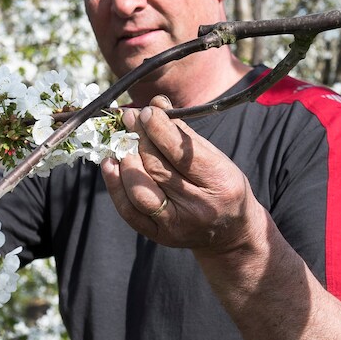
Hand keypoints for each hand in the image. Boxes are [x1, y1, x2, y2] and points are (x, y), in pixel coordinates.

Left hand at [100, 95, 261, 252]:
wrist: (229, 233)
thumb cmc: (222, 186)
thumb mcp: (216, 157)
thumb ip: (184, 134)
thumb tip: (155, 104)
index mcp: (219, 183)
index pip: (181, 153)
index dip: (159, 129)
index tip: (146, 111)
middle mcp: (197, 208)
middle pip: (158, 169)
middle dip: (140, 138)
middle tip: (130, 118)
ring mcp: (175, 225)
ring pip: (140, 191)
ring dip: (126, 161)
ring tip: (123, 141)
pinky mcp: (158, 235)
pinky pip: (129, 211)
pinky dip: (115, 186)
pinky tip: (111, 164)